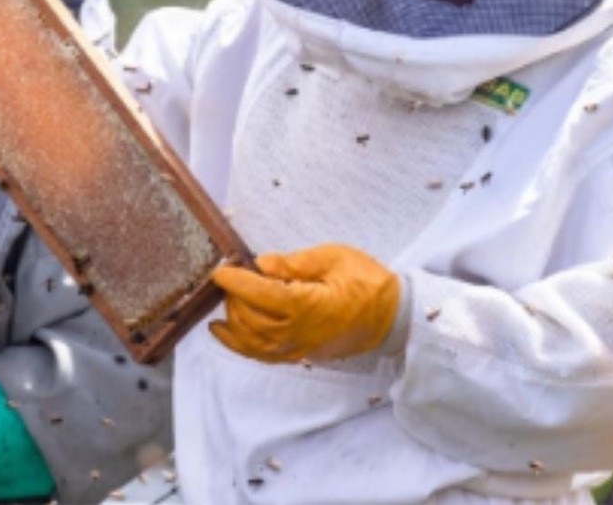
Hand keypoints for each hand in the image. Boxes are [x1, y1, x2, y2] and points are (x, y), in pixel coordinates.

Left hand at [210, 243, 399, 363]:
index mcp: (310, 306)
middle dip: (235, 298)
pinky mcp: (301, 355)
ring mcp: (300, 348)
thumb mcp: (334, 258)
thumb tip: (261, 264)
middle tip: (233, 275)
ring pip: (252, 342)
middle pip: (252, 320)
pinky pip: (262, 355)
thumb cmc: (366, 282)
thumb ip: (295, 262)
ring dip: (233, 321)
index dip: (238, 284)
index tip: (221, 271)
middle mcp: (301, 333)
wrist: (392, 316)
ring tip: (227, 298)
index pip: (263, 296)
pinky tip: (222, 331)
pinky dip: (239, 345)